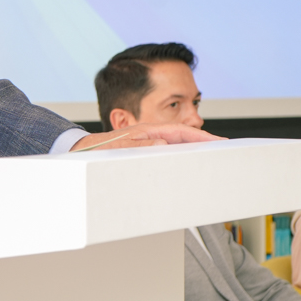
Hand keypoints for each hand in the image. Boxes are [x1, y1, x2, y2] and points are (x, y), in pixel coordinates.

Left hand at [69, 122, 224, 151]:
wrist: (77, 150)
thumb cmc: (94, 149)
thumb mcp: (117, 148)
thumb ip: (139, 146)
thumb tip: (164, 146)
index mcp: (146, 130)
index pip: (181, 132)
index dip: (201, 137)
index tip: (219, 142)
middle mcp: (148, 135)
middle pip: (182, 138)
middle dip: (203, 144)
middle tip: (223, 152)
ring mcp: (146, 143)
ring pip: (175, 147)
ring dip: (192, 153)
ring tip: (210, 161)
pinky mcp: (141, 152)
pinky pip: (165, 156)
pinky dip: (179, 160)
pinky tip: (185, 169)